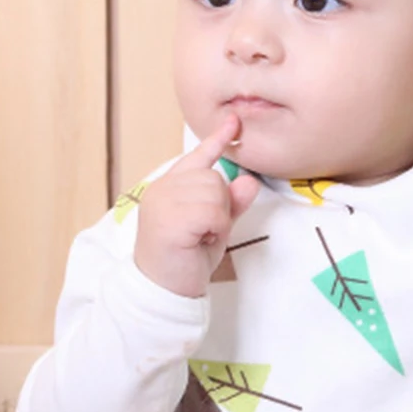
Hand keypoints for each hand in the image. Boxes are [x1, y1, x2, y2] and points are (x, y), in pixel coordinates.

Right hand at [134, 114, 259, 297]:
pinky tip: (198, 241)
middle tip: (204, 231)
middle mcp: (163, 188)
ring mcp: (163, 201)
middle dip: (221, 207)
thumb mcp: (215, 226)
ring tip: (200, 236)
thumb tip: (249, 180)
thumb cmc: (186, 258)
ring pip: (216, 193)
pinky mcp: (170, 218)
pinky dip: (215, 229)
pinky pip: (213, 212)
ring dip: (218, 219)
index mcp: (171, 186)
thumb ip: (231, 203)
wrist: (164, 291)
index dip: (218, 138)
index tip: (234, 121)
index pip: (197, 157)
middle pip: (215, 178)